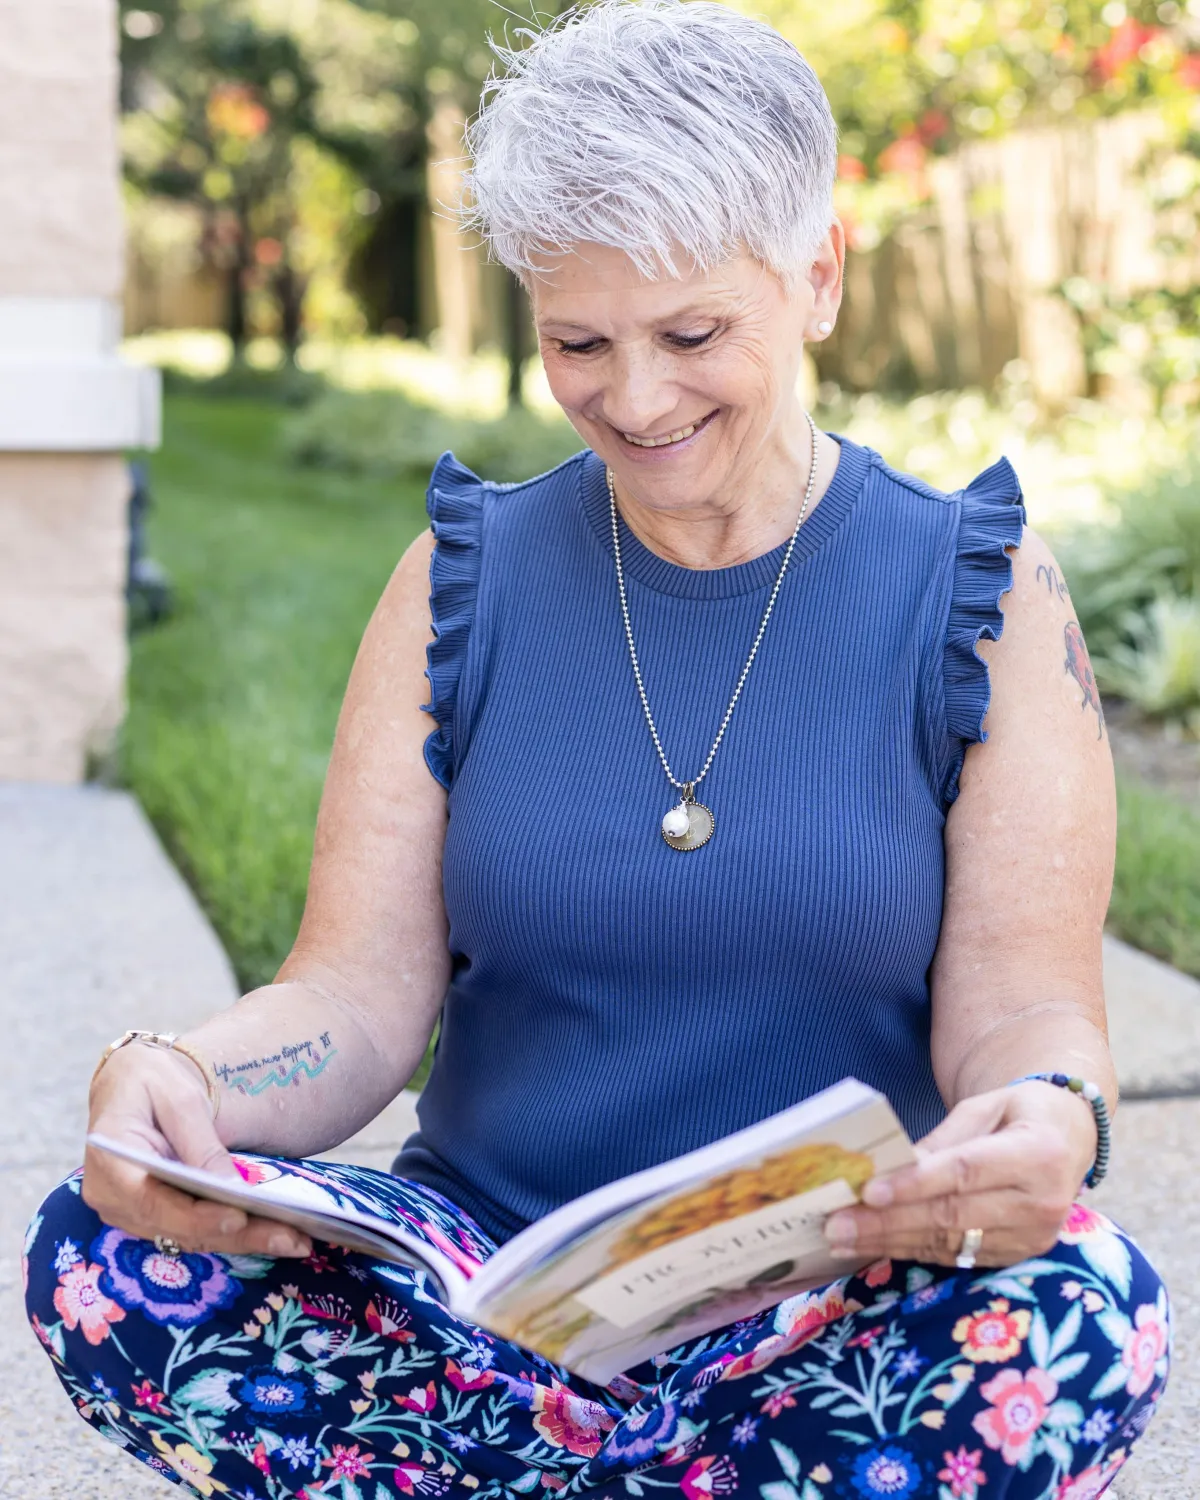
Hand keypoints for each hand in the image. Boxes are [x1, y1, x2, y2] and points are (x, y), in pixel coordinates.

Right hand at [83, 1043, 311, 1258]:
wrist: (129, 1085)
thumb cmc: (152, 1082)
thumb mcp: (179, 1098)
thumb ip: (201, 1144)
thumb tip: (230, 1188)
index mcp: (110, 1161)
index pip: (153, 1200)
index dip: (196, 1216)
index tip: (238, 1217)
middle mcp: (111, 1199)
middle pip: (179, 1228)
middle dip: (238, 1236)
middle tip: (292, 1239)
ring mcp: (128, 1214)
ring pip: (190, 1238)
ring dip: (244, 1242)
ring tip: (297, 1241)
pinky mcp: (151, 1219)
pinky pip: (193, 1233)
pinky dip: (233, 1236)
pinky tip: (276, 1235)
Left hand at [823, 1081, 1098, 1267]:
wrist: (1070, 1140)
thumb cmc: (1021, 1114)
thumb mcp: (985, 1108)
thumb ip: (944, 1140)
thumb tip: (891, 1168)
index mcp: (1037, 1154)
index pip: (965, 1173)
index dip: (915, 1184)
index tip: (868, 1190)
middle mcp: (1042, 1202)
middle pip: (952, 1216)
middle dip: (888, 1221)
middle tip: (836, 1222)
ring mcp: (1033, 1236)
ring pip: (950, 1242)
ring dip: (891, 1242)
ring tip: (842, 1238)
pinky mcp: (1020, 1256)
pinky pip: (957, 1256)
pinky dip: (911, 1250)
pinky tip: (874, 1246)